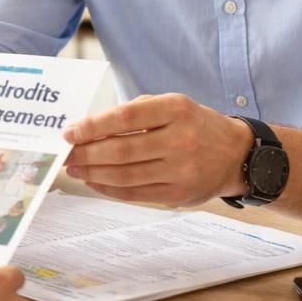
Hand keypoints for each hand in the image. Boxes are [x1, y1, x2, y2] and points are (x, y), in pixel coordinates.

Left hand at [63, 93, 252, 206]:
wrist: (236, 155)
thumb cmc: (194, 125)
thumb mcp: (172, 105)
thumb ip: (135, 112)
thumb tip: (89, 128)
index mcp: (177, 110)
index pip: (126, 116)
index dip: (93, 126)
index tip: (70, 132)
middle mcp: (181, 140)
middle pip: (122, 150)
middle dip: (87, 153)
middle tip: (65, 154)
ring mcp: (181, 170)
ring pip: (126, 175)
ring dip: (93, 173)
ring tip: (75, 168)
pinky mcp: (179, 195)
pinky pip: (135, 194)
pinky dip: (109, 189)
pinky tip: (94, 182)